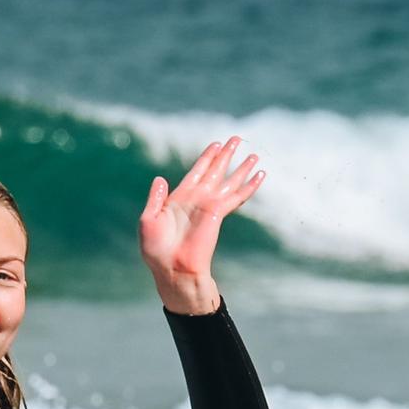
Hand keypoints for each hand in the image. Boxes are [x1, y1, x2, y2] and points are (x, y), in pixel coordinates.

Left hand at [139, 136, 265, 315]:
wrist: (171, 268)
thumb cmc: (156, 250)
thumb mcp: (148, 219)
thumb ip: (156, 198)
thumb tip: (160, 178)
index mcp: (179, 198)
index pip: (196, 172)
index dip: (206, 158)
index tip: (216, 144)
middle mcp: (197, 199)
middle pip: (215, 171)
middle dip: (226, 155)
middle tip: (237, 139)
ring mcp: (209, 205)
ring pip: (229, 180)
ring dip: (241, 167)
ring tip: (254, 155)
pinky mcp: (218, 213)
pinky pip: (236, 195)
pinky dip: (248, 185)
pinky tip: (260, 176)